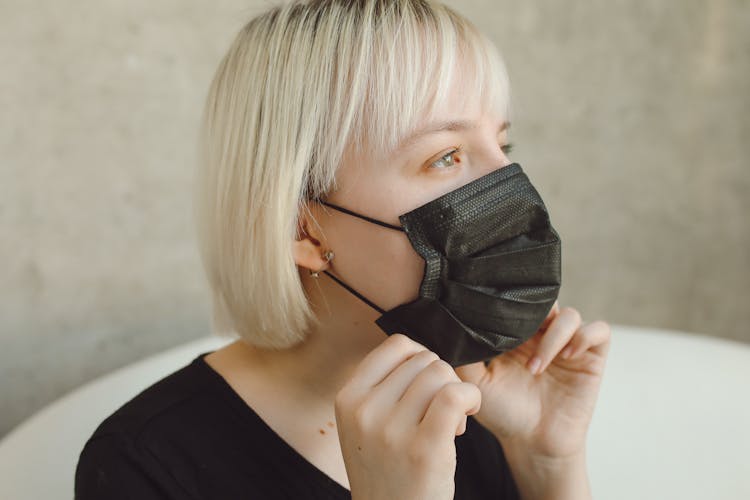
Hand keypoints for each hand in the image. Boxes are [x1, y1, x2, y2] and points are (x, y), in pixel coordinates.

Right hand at [335, 333, 481, 499]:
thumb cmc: (387, 470)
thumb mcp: (363, 425)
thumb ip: (381, 387)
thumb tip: (422, 352)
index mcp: (348, 399)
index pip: (396, 346)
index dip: (421, 358)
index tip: (425, 384)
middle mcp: (365, 411)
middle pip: (424, 360)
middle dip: (440, 380)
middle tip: (438, 413)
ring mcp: (392, 431)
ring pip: (441, 374)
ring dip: (456, 392)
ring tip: (451, 421)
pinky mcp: (425, 449)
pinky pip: (455, 395)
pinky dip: (470, 399)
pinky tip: (466, 417)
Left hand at [454, 301, 610, 459]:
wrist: (531, 443)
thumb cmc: (503, 413)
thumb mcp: (476, 381)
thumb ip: (466, 353)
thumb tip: (453, 326)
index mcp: (516, 335)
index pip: (519, 303)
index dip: (512, 304)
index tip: (498, 315)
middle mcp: (542, 335)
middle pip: (546, 301)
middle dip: (535, 315)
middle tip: (520, 337)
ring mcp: (568, 345)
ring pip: (569, 315)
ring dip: (553, 337)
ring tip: (536, 367)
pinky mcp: (591, 358)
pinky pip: (598, 331)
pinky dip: (584, 336)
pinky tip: (567, 355)